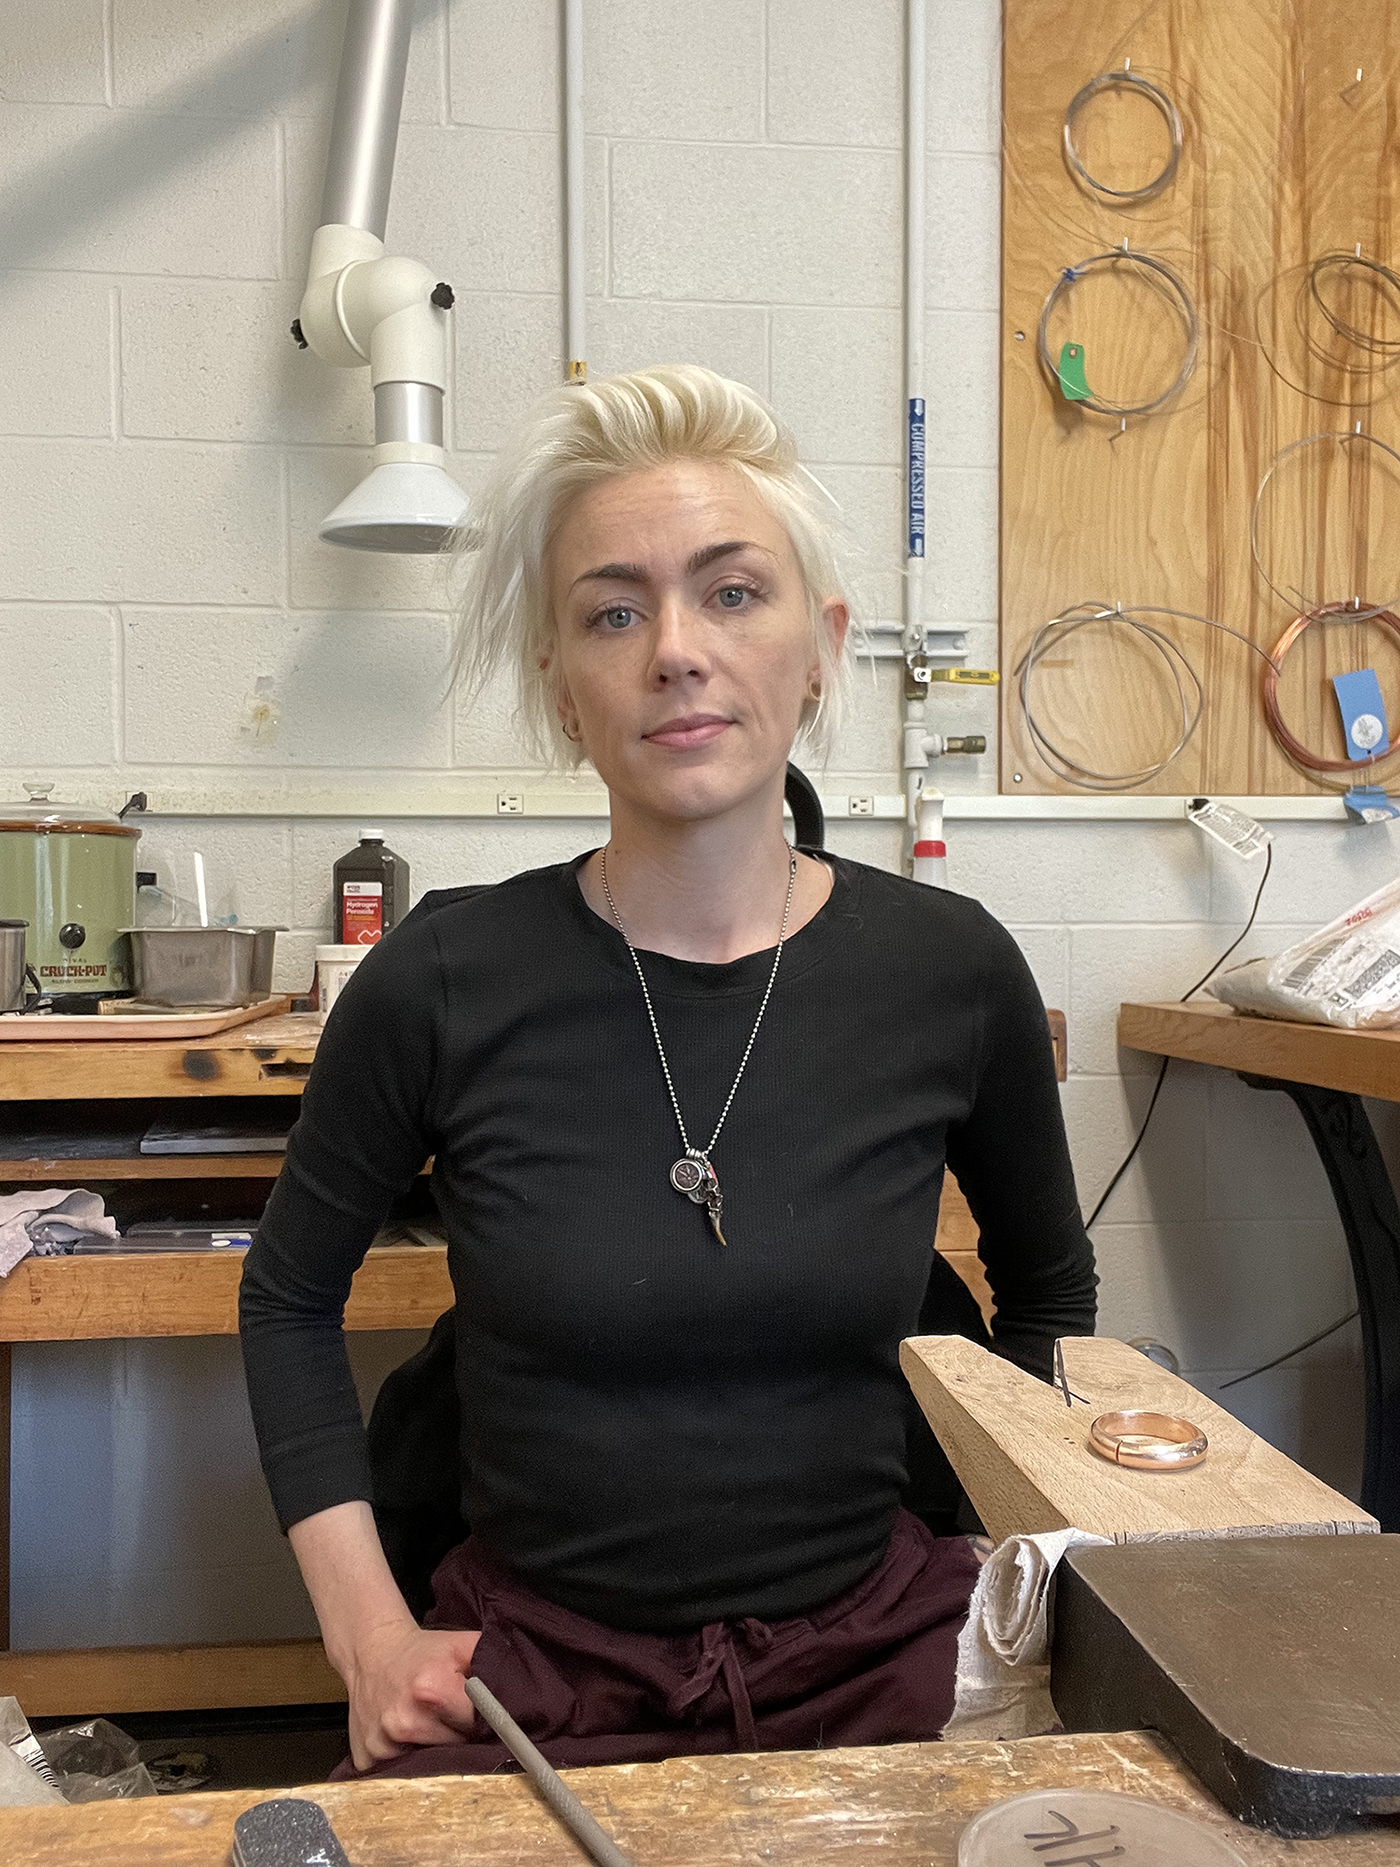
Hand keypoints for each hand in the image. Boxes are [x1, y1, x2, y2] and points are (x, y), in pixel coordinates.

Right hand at [343, 1618, 481, 1769]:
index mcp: (431, 1690)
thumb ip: (493, 1664)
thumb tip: (521, 1696)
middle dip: (463, 1741)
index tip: (484, 1721)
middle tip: (456, 1721)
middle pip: (456, 1752)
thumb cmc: (422, 1652)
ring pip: (431, 1768)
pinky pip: (400, 1775)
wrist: (371, 1653)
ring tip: (434, 1729)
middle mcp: (405, 1721)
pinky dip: (410, 1763)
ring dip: (438, 1755)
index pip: (477, 1727)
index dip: (484, 1723)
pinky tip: (410, 1741)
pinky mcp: (367, 1761)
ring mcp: (383, 1745)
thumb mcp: (462, 1645)